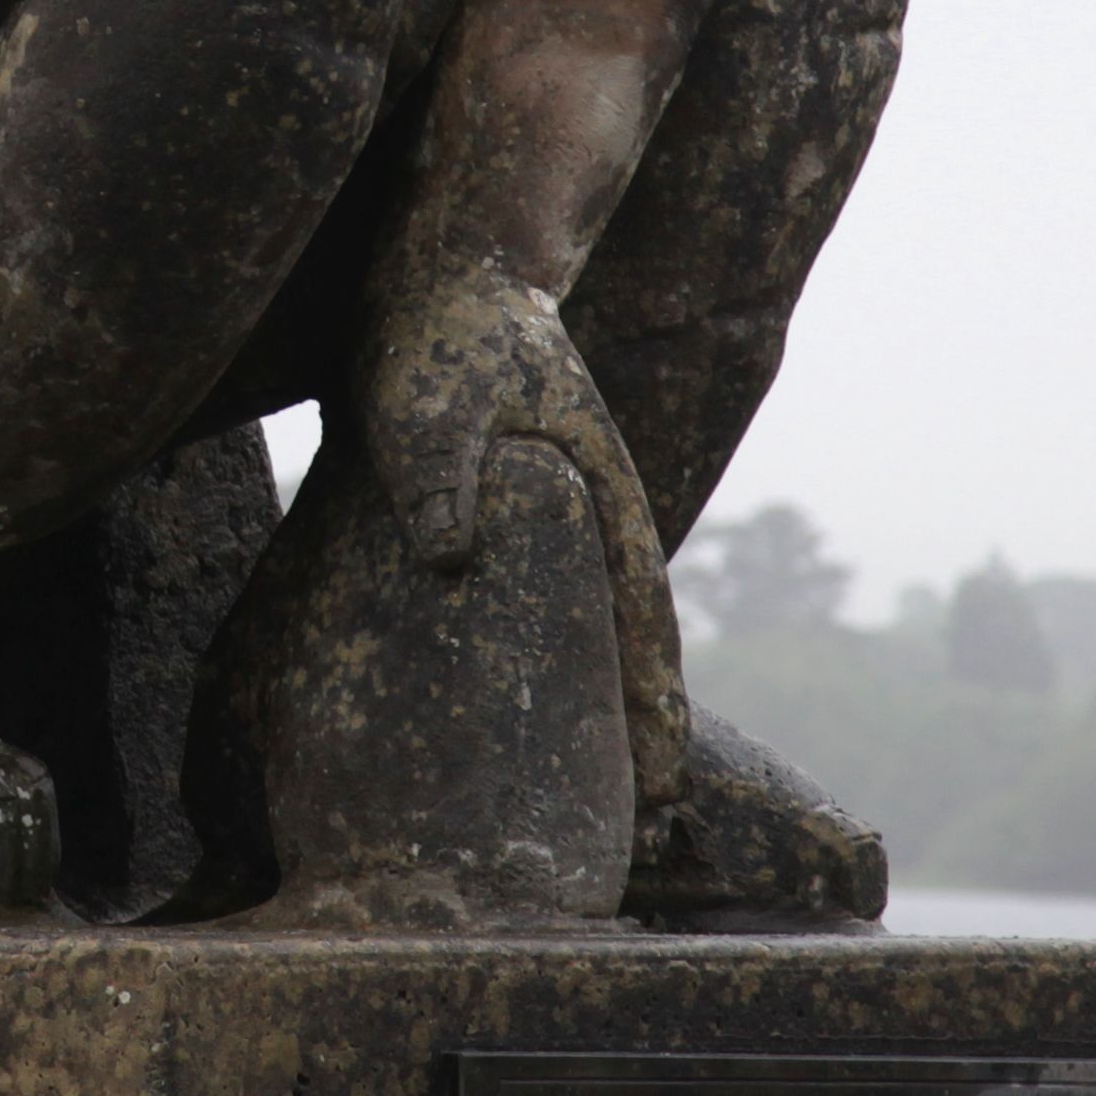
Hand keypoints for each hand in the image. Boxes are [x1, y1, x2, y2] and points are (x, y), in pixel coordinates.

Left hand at [351, 262, 694, 798]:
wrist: (430, 275)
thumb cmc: (441, 333)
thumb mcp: (433, 399)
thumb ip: (441, 469)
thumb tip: (448, 556)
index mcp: (595, 496)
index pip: (638, 617)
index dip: (654, 704)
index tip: (665, 782)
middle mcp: (583, 516)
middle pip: (620, 639)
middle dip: (633, 727)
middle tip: (643, 820)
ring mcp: (544, 518)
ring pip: (573, 627)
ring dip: (580, 702)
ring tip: (574, 787)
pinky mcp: (494, 513)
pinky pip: (520, 605)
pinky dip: (521, 659)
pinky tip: (489, 708)